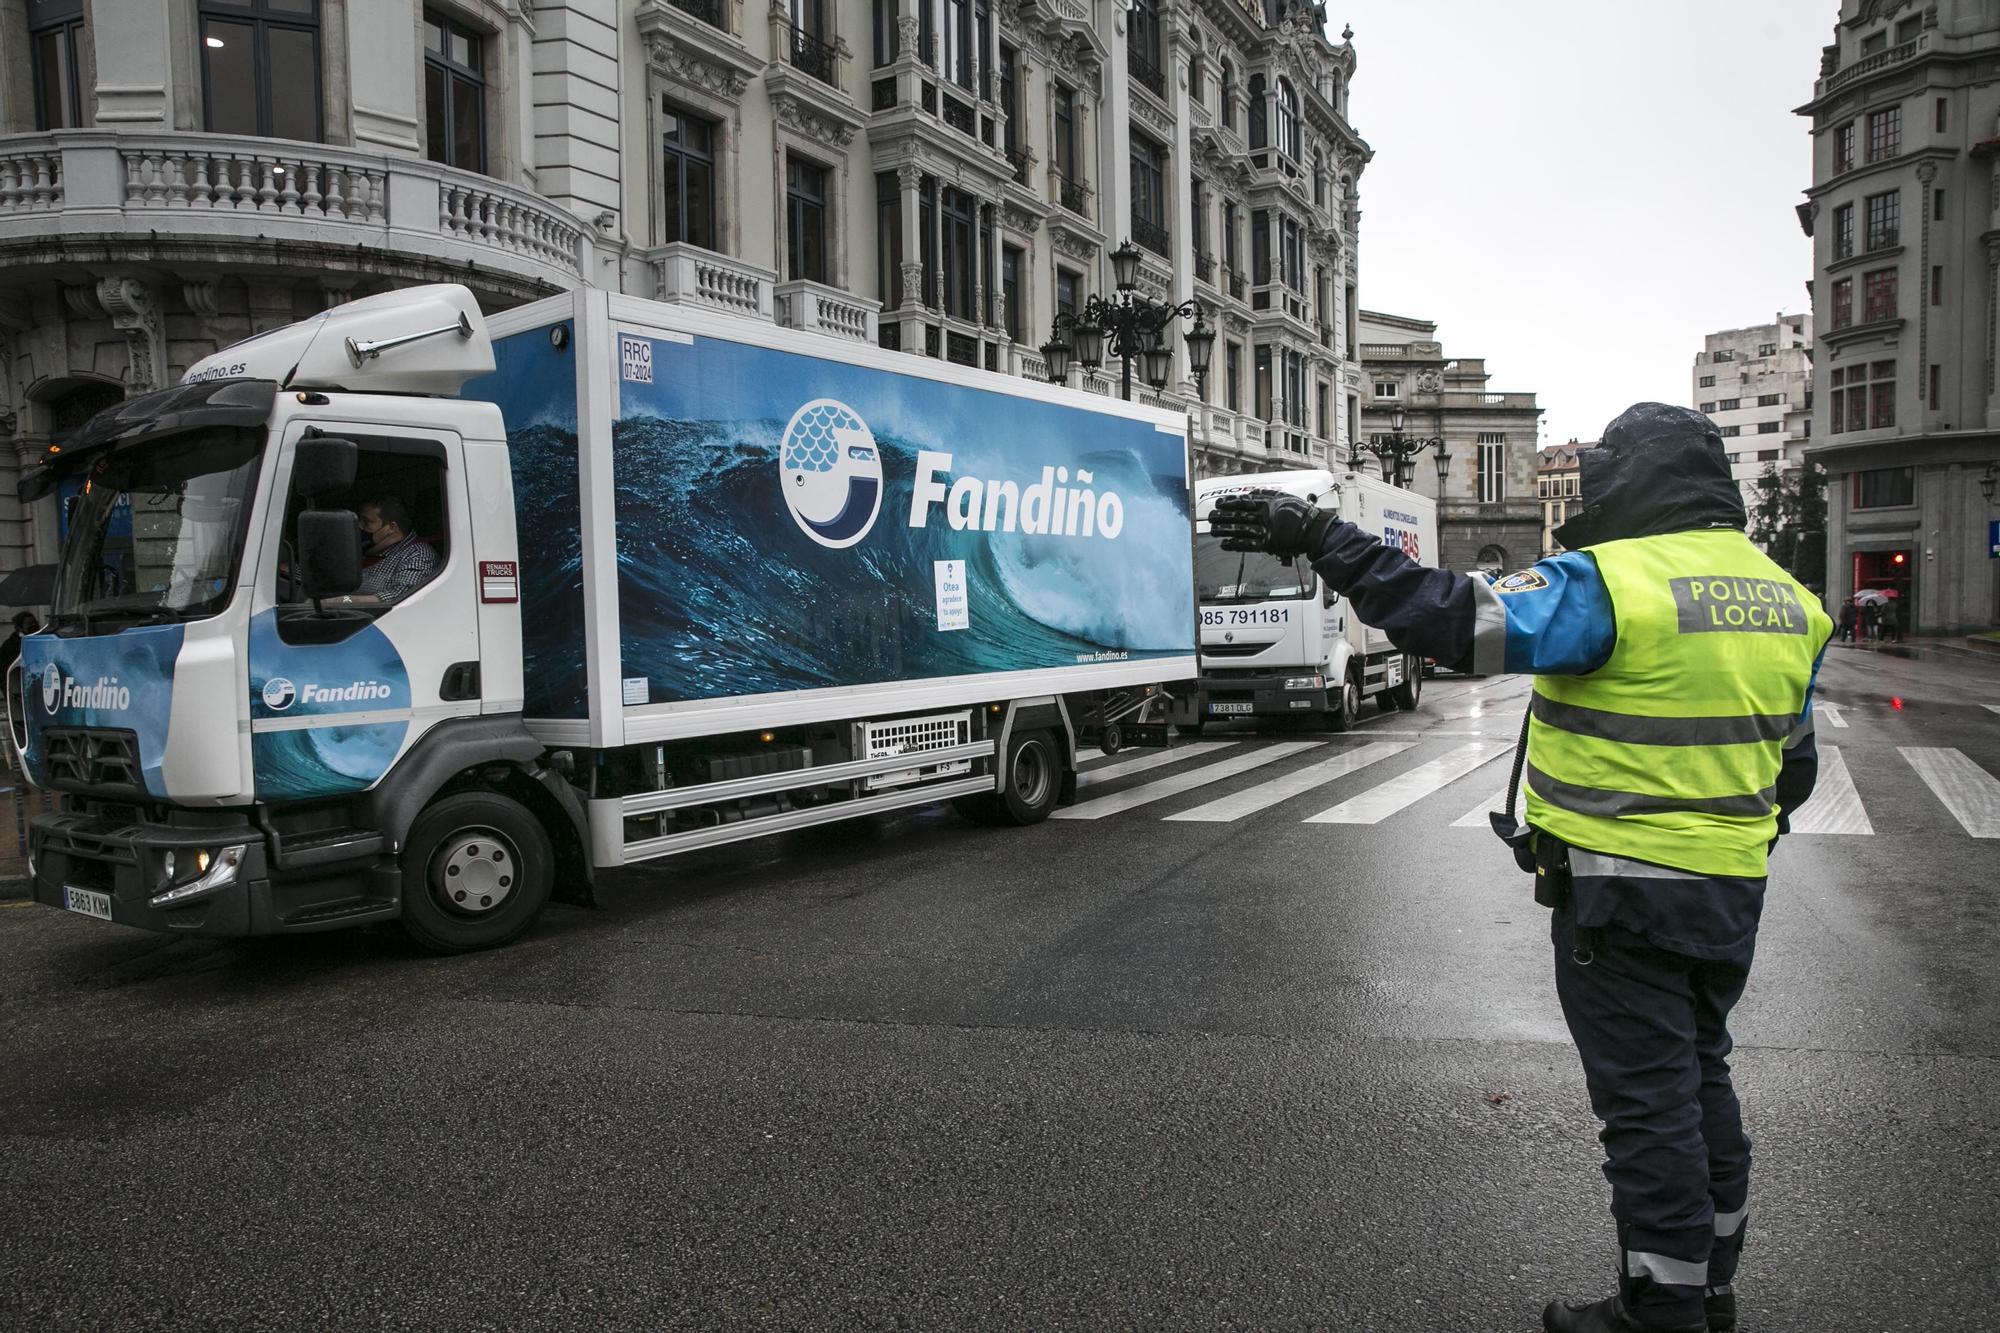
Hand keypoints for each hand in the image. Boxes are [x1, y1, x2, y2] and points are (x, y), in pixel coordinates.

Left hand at [1209, 493, 1334, 558]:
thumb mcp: (1285, 498)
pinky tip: (1224, 544)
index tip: (1219, 503)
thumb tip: (1252, 493)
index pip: (1244, 502)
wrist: (1315, 530)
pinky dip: (1235, 545)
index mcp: (1268, 504)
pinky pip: (1248, 544)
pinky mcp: (1268, 544)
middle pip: (1239, 515)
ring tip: (1213, 530)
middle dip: (1223, 516)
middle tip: (1211, 516)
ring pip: (1240, 529)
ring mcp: (1266, 530)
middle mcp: (1265, 516)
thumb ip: (1267, 495)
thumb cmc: (1303, 514)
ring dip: (1225, 530)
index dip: (1230, 503)